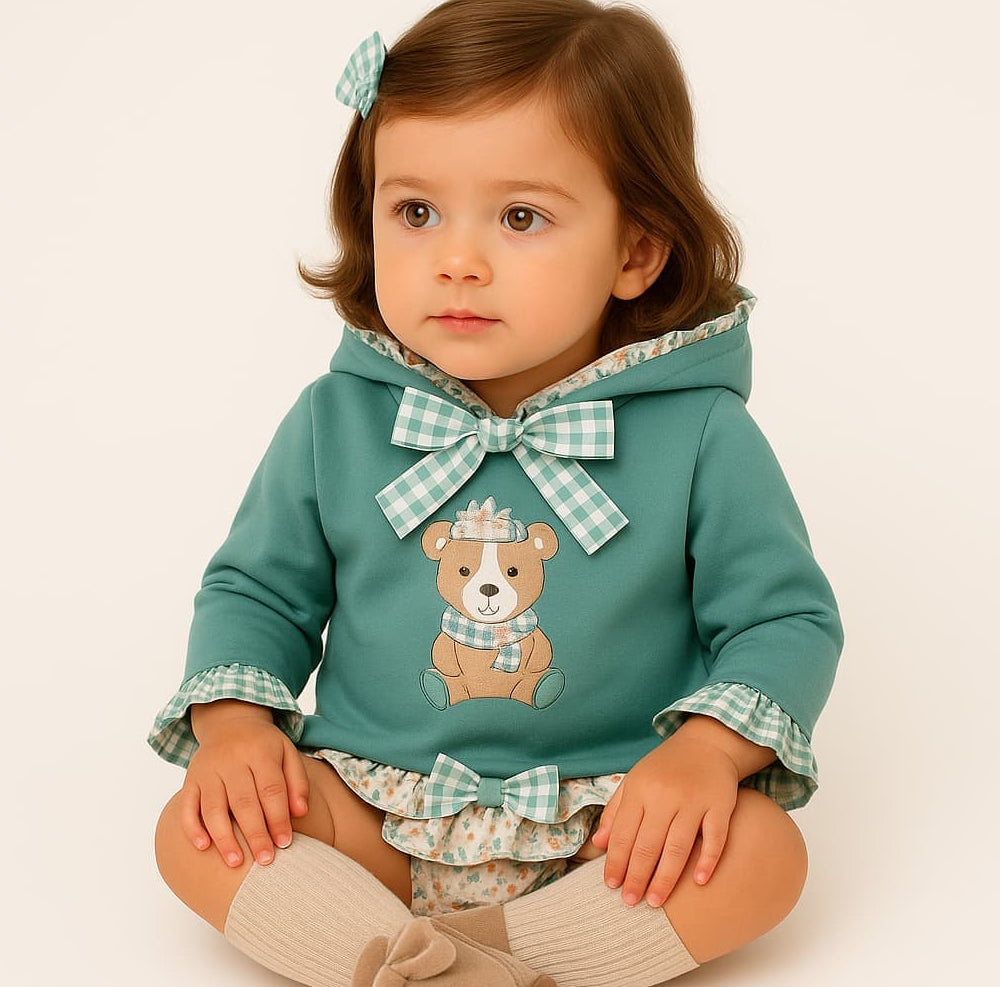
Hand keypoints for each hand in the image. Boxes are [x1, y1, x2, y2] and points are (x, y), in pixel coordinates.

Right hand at [179, 700, 309, 867]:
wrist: (229, 723)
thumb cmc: (264, 746)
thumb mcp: (287, 753)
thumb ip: (297, 781)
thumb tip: (301, 813)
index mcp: (260, 752)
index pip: (271, 788)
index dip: (278, 817)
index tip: (285, 843)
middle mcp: (232, 760)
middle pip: (244, 801)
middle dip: (255, 834)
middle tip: (265, 861)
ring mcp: (208, 770)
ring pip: (213, 807)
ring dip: (224, 837)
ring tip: (236, 863)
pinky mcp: (190, 779)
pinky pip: (187, 805)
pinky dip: (192, 827)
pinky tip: (203, 847)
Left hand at [590, 727, 740, 907]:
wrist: (706, 743)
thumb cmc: (665, 768)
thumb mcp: (634, 781)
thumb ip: (616, 812)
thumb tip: (598, 845)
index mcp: (640, 789)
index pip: (623, 832)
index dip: (616, 861)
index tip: (611, 886)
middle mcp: (665, 795)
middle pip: (648, 843)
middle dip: (636, 876)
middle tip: (630, 902)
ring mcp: (694, 800)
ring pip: (677, 846)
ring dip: (665, 877)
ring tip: (655, 901)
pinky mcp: (720, 804)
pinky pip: (714, 837)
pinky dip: (707, 860)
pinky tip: (698, 882)